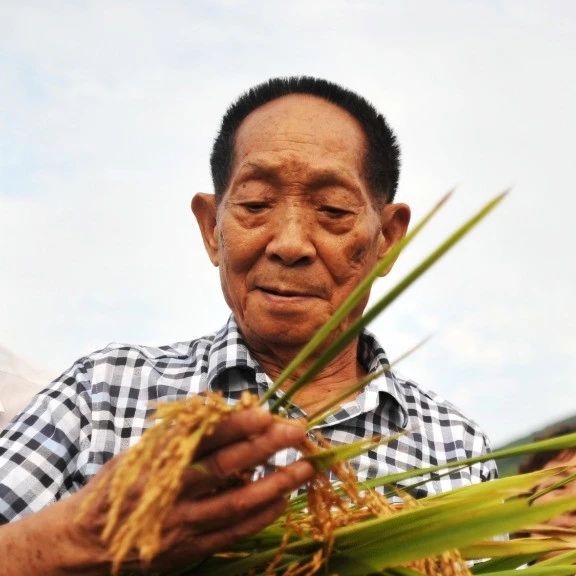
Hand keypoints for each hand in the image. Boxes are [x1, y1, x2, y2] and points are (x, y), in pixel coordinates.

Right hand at [69, 407, 313, 573]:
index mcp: (158, 461)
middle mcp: (172, 492)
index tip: (266, 412)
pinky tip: (283, 500)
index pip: (204, 438)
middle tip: (296, 431)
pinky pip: (233, 532)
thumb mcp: (140, 452)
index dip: (236, 425)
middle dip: (265, 447)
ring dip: (275, 484)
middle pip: (226, 467)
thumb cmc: (119, 487)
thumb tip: (219, 411)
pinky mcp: (189, 549)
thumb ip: (178, 435)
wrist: (86, 542)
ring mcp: (182, 524)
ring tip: (304, 468)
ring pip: (236, 504)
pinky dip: (260, 516)